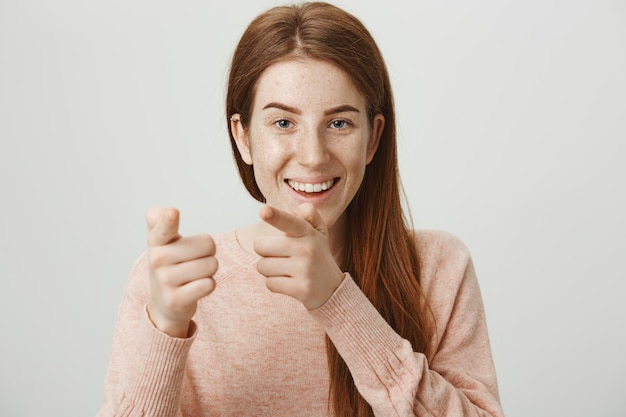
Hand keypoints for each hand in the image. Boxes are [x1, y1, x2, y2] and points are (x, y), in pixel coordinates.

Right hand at [146, 207, 217, 336]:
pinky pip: (209, 284)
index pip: (163, 226)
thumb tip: (166, 211)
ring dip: (209, 271)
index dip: (169, 219)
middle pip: (208, 244)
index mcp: (156, 241)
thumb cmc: (169, 265)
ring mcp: (164, 280)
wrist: (165, 303)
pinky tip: (194, 288)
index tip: (172, 212)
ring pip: (211, 265)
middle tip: (193, 260)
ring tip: (194, 275)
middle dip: (208, 253)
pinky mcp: (175, 300)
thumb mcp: (161, 241)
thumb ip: (160, 220)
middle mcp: (157, 259)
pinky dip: (208, 285)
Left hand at [254, 203, 344, 309]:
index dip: (275, 216)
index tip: (264, 211)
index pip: (288, 221)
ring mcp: (305, 269)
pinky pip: (269, 283)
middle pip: (261, 246)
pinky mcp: (301, 289)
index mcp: (308, 232)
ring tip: (287, 270)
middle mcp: (307, 249)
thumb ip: (308, 214)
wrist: (333, 288)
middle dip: (265, 252)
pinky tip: (290, 282)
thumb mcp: (317, 231)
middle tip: (281, 256)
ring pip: (262, 266)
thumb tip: (299, 209)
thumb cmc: (316, 255)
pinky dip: (276, 284)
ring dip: (269, 270)